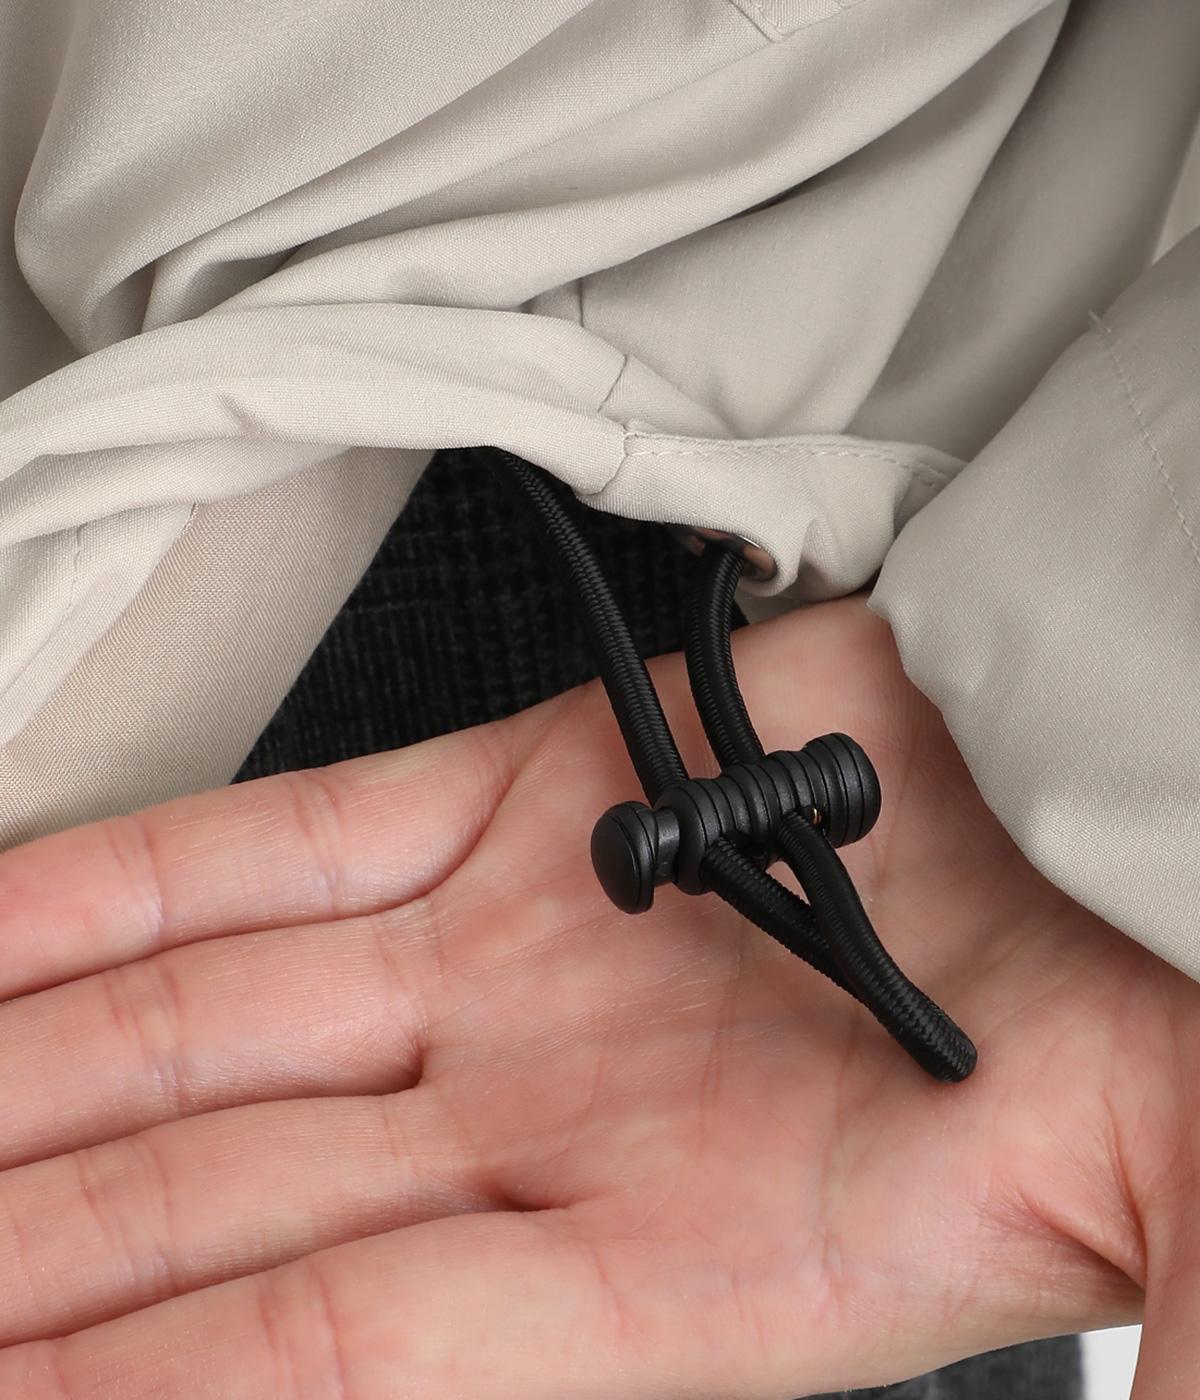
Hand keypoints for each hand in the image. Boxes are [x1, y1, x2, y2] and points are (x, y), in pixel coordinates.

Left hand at [0, 597, 1188, 1397]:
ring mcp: (501, 949)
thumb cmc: (1131, 1003)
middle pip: (207, 1200)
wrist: (1099, 798)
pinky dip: (120, 886)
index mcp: (673, 1266)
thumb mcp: (1167, 1222)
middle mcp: (543, 1116)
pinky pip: (267, 851)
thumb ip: (1160, 1339)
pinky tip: (2, 925)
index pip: (319, 1356)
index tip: (1, 1391)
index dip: (137, 1390)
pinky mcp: (506, 796)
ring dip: (32, 1071)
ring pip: (201, 1026)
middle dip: (29, 1240)